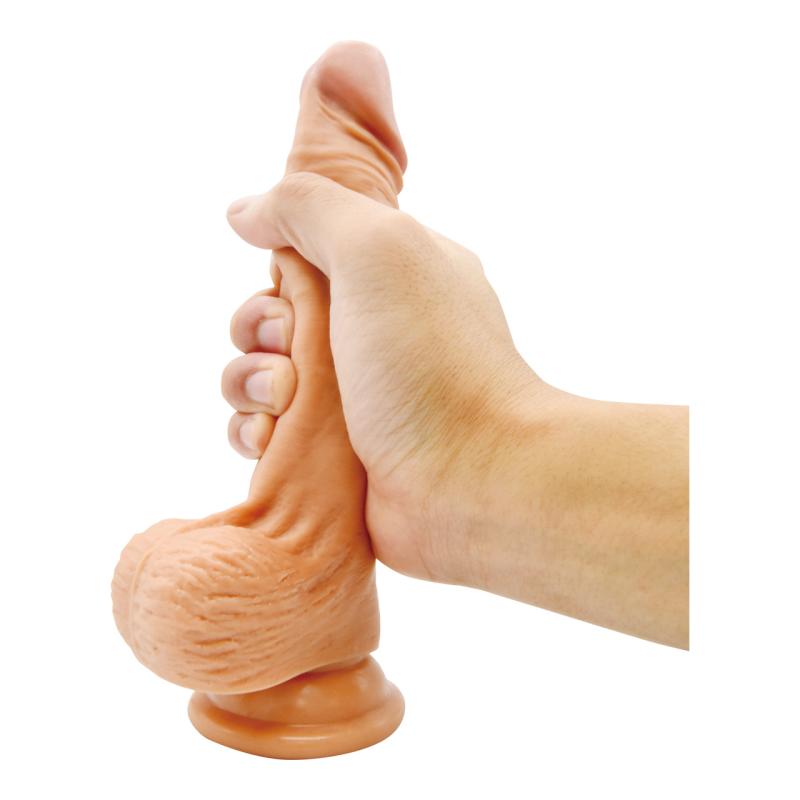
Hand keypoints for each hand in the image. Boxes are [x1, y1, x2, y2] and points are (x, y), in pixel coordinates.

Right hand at [224, 175, 541, 583]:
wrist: (472, 481)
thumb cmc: (431, 361)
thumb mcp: (377, 249)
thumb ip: (309, 208)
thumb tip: (244, 211)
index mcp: (391, 278)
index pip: (306, 256)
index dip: (281, 270)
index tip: (291, 289)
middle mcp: (369, 335)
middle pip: (273, 316)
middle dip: (258, 329)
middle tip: (288, 351)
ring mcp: (349, 398)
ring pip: (258, 376)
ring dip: (248, 383)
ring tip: (282, 401)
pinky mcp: (327, 454)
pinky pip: (262, 432)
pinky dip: (252, 431)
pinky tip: (271, 439)